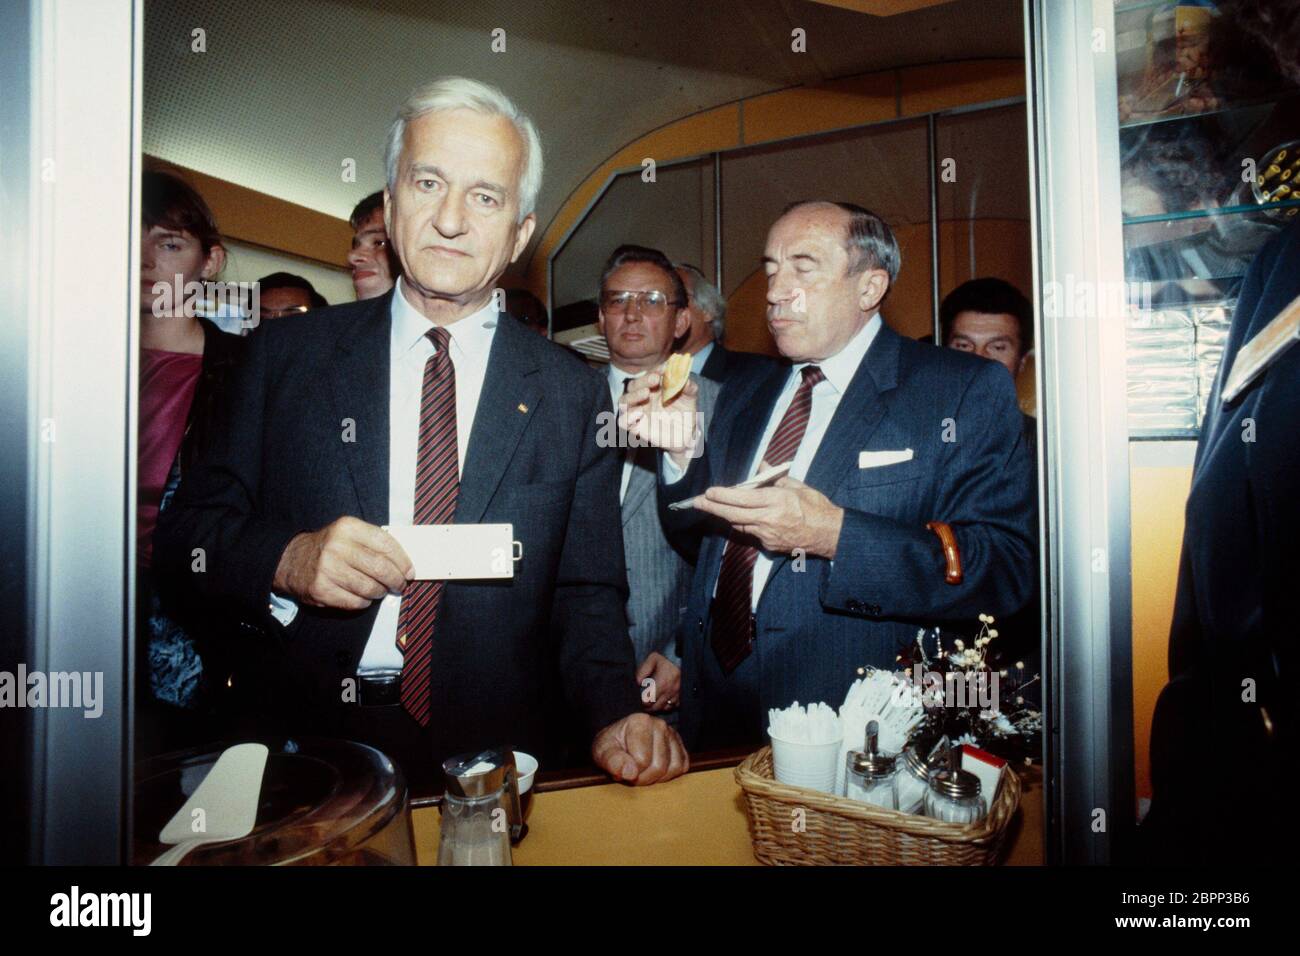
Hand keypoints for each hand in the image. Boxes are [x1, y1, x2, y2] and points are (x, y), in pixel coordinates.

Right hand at [272, 516, 413, 609]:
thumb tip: (404, 563)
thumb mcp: (348, 533)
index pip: (386, 544)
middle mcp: (337, 546)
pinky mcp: (322, 590)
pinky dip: (365, 602)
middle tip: (400, 585)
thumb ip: (374, 542)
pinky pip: (356, 602)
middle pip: (380, 568)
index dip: (403, 560)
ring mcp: (328, 569)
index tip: (409, 571)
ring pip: (370, 587)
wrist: (291, 561)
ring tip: (380, 590)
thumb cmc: (329, 548)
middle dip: (396, 580)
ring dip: (380, 592)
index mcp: (347, 527)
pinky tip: (363, 596)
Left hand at [591, 712, 688, 784]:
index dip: (630, 772)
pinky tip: (654, 768)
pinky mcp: (680, 745)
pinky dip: (669, 774)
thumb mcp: (602, 753)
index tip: (621, 766)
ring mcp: (672, 734)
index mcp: (640, 722)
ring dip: (656, 777)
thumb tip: (630, 773)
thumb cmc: (611, 746)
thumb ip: (612, 762)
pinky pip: (682, 767)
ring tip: (642, 769)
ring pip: (672, 769)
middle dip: (643, 777)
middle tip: (631, 771)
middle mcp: (660, 724)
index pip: (642, 761)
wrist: (620, 740)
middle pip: (659, 767)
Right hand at [618, 368, 699, 467]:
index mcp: (654, 387)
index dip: (655, 370)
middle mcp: (643, 397)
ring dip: (633, 395)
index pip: (649, 375)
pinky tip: (639, 412)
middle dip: (643, 380)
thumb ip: (689, 387)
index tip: (664, 369)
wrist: (687, 435)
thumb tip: (686, 379)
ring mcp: (638, 411)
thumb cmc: (685, 413)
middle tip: (655, 379)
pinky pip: (624, 420)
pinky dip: (628, 416)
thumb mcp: (690, 398)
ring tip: (646, 393)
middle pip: (634, 385)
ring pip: (624, 401)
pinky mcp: (635, 426)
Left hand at [635, 651, 681, 712]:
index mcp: (662, 682)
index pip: (649, 700)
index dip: (642, 702)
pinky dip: (665, 706)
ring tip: (651, 702)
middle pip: (656, 707)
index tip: (639, 699)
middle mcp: (670, 690)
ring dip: (656, 707)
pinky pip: (671, 707)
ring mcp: (677, 695)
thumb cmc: (665, 661)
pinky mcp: (681, 697)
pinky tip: (660, 701)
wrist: (681, 661)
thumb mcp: (652, 659)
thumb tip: (638, 682)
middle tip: (643, 702)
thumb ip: (643, 670)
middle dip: (648, 706)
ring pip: (663, 708)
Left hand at [694, 476, 843, 557]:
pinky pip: (750, 533)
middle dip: (711, 507)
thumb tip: (760, 465)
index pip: (741, 498)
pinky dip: (744, 524)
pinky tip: (741, 517)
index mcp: (776, 500)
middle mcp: (768, 519)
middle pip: (732, 514)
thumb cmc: (816, 506)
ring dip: (726, 516)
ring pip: (738, 524)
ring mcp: (767, 534)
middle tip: (696, 502)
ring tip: (714, 507)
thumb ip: (774, 477)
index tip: (708, 492)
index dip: (721, 496)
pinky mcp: (769, 545)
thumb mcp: (797, 485)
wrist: (830, 534)